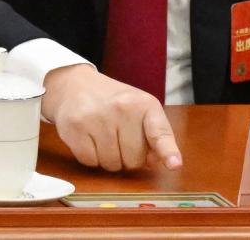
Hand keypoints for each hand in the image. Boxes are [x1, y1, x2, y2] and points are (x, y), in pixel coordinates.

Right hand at [41, 64, 182, 171]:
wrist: (76, 85)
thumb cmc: (114, 103)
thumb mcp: (140, 110)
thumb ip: (154, 136)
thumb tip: (154, 162)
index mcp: (144, 104)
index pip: (159, 132)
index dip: (167, 151)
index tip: (174, 164)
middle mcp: (122, 108)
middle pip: (133, 160)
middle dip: (127, 157)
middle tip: (119, 137)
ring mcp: (97, 117)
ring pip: (111, 164)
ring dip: (108, 158)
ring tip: (104, 137)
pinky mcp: (75, 127)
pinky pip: (90, 162)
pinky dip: (91, 157)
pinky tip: (89, 139)